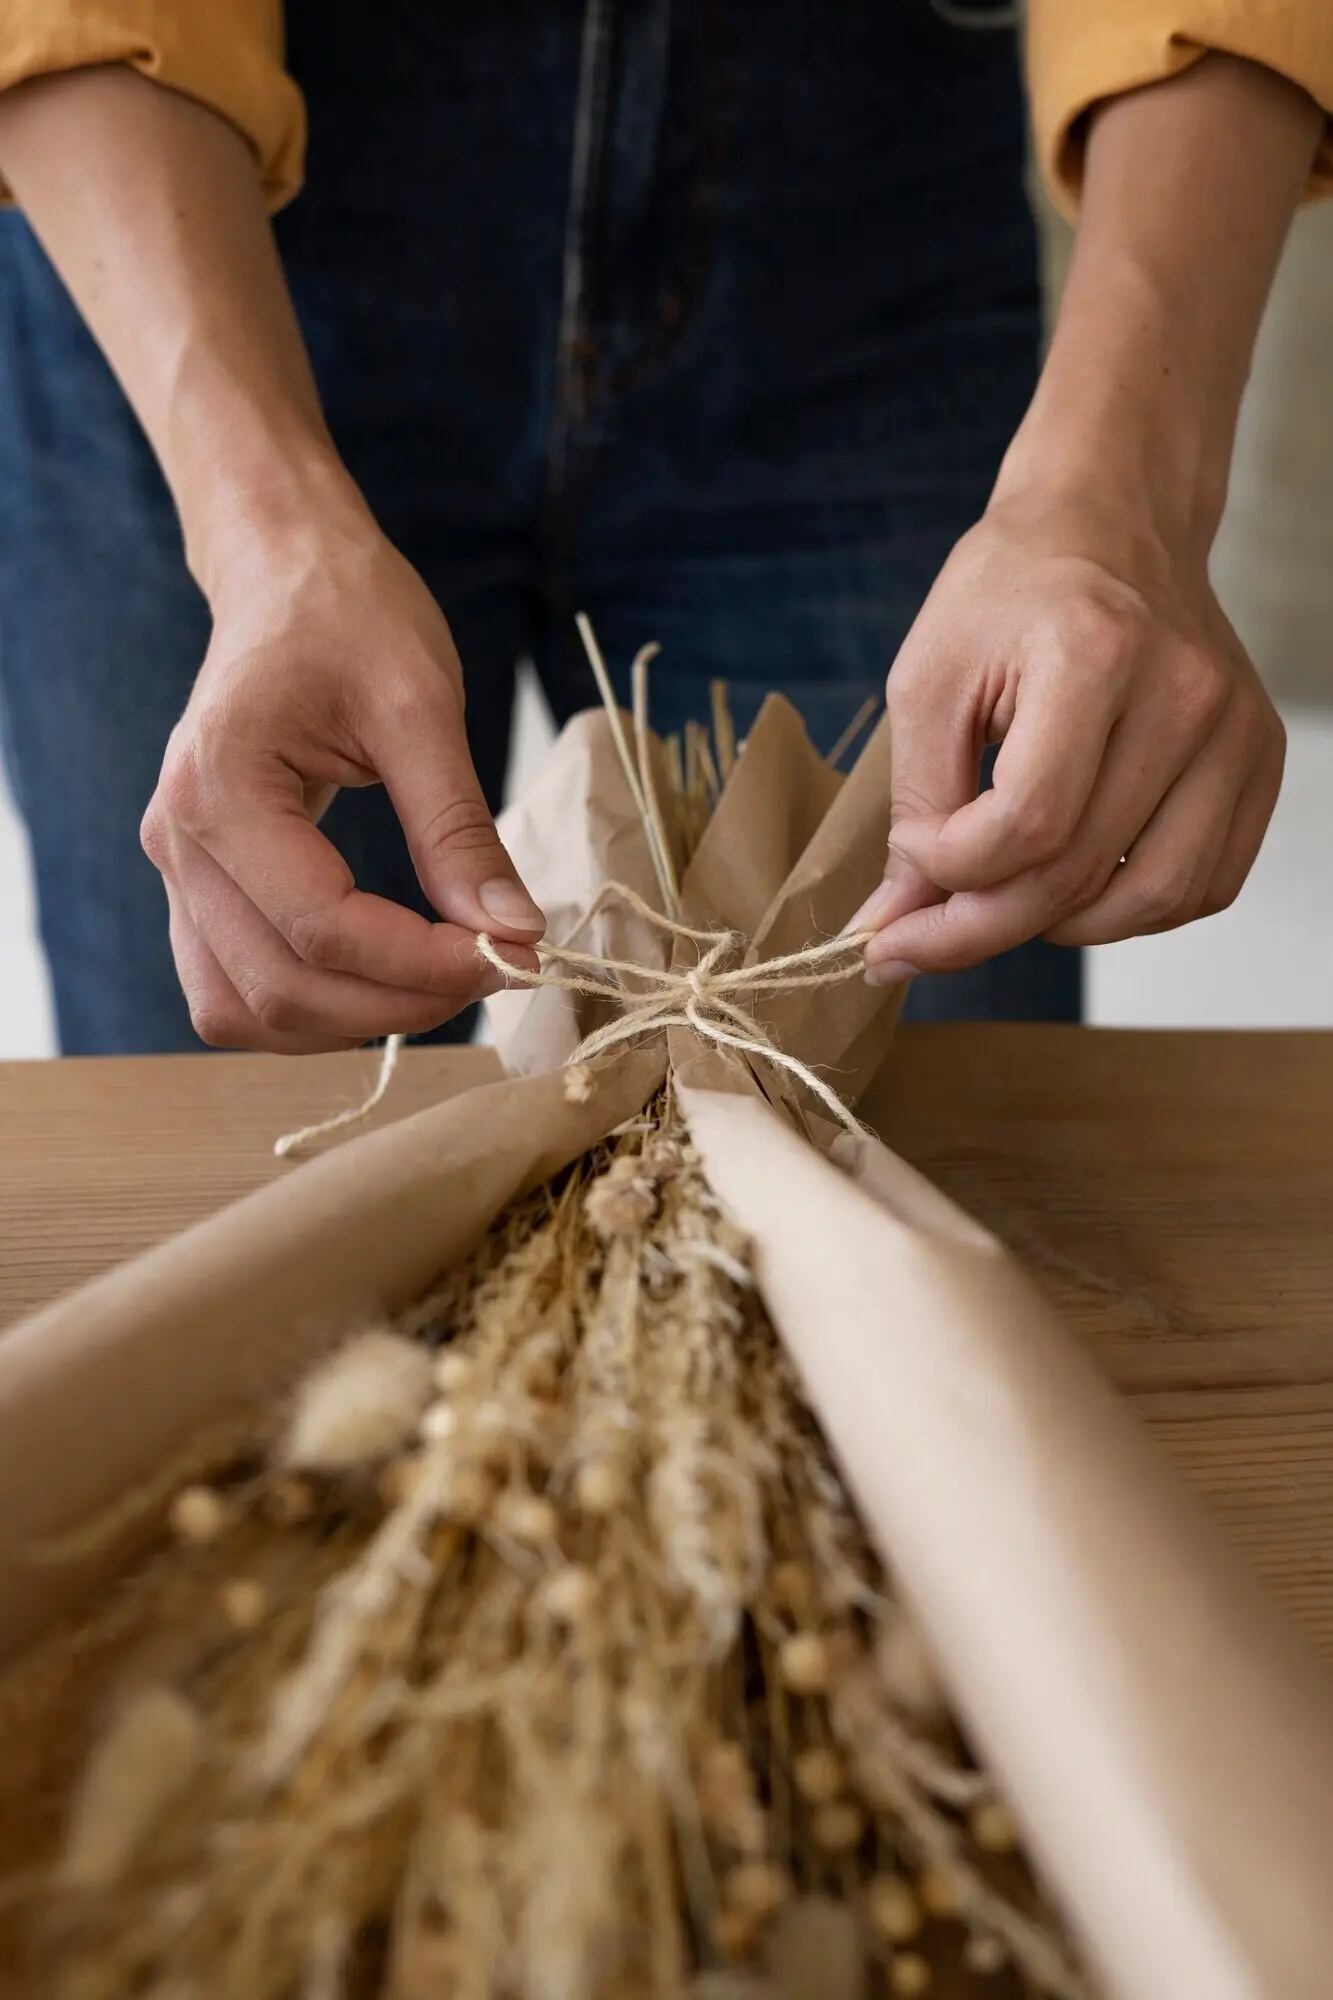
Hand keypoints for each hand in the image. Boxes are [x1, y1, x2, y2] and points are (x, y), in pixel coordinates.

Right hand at [141, 503, 542, 1050]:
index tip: (515, 953)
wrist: (285, 576)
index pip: (321, 927)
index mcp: (220, 786)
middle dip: (400, 1002)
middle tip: (497, 969)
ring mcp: (177, 871)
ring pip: (245, 1010)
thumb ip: (459, 828)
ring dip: (350, 1022)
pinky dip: (309, 1011)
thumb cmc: (349, 616)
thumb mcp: (422, 705)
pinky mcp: (196, 889)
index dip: (423, 963)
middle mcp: (178, 841)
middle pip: (281, 986)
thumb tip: (513, 929)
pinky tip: (382, 981)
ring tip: (444, 981)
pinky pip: (233, 991)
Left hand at [855, 494, 1284, 982]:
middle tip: (919, 938)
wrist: (1108, 523)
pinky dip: (1132, 912)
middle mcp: (1185, 693)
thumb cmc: (1009, 592)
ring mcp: (1237, 730)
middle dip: (981, 929)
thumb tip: (900, 922)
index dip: (952, 869)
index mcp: (1094, 653)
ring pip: (1152, 900)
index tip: (910, 851)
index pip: (1027, 824)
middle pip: (1080, 873)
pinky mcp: (1259, 757)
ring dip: (1060, 928)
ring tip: (1004, 900)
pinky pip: (1204, 885)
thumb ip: (917, 804)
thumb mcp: (929, 680)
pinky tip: (1075, 885)